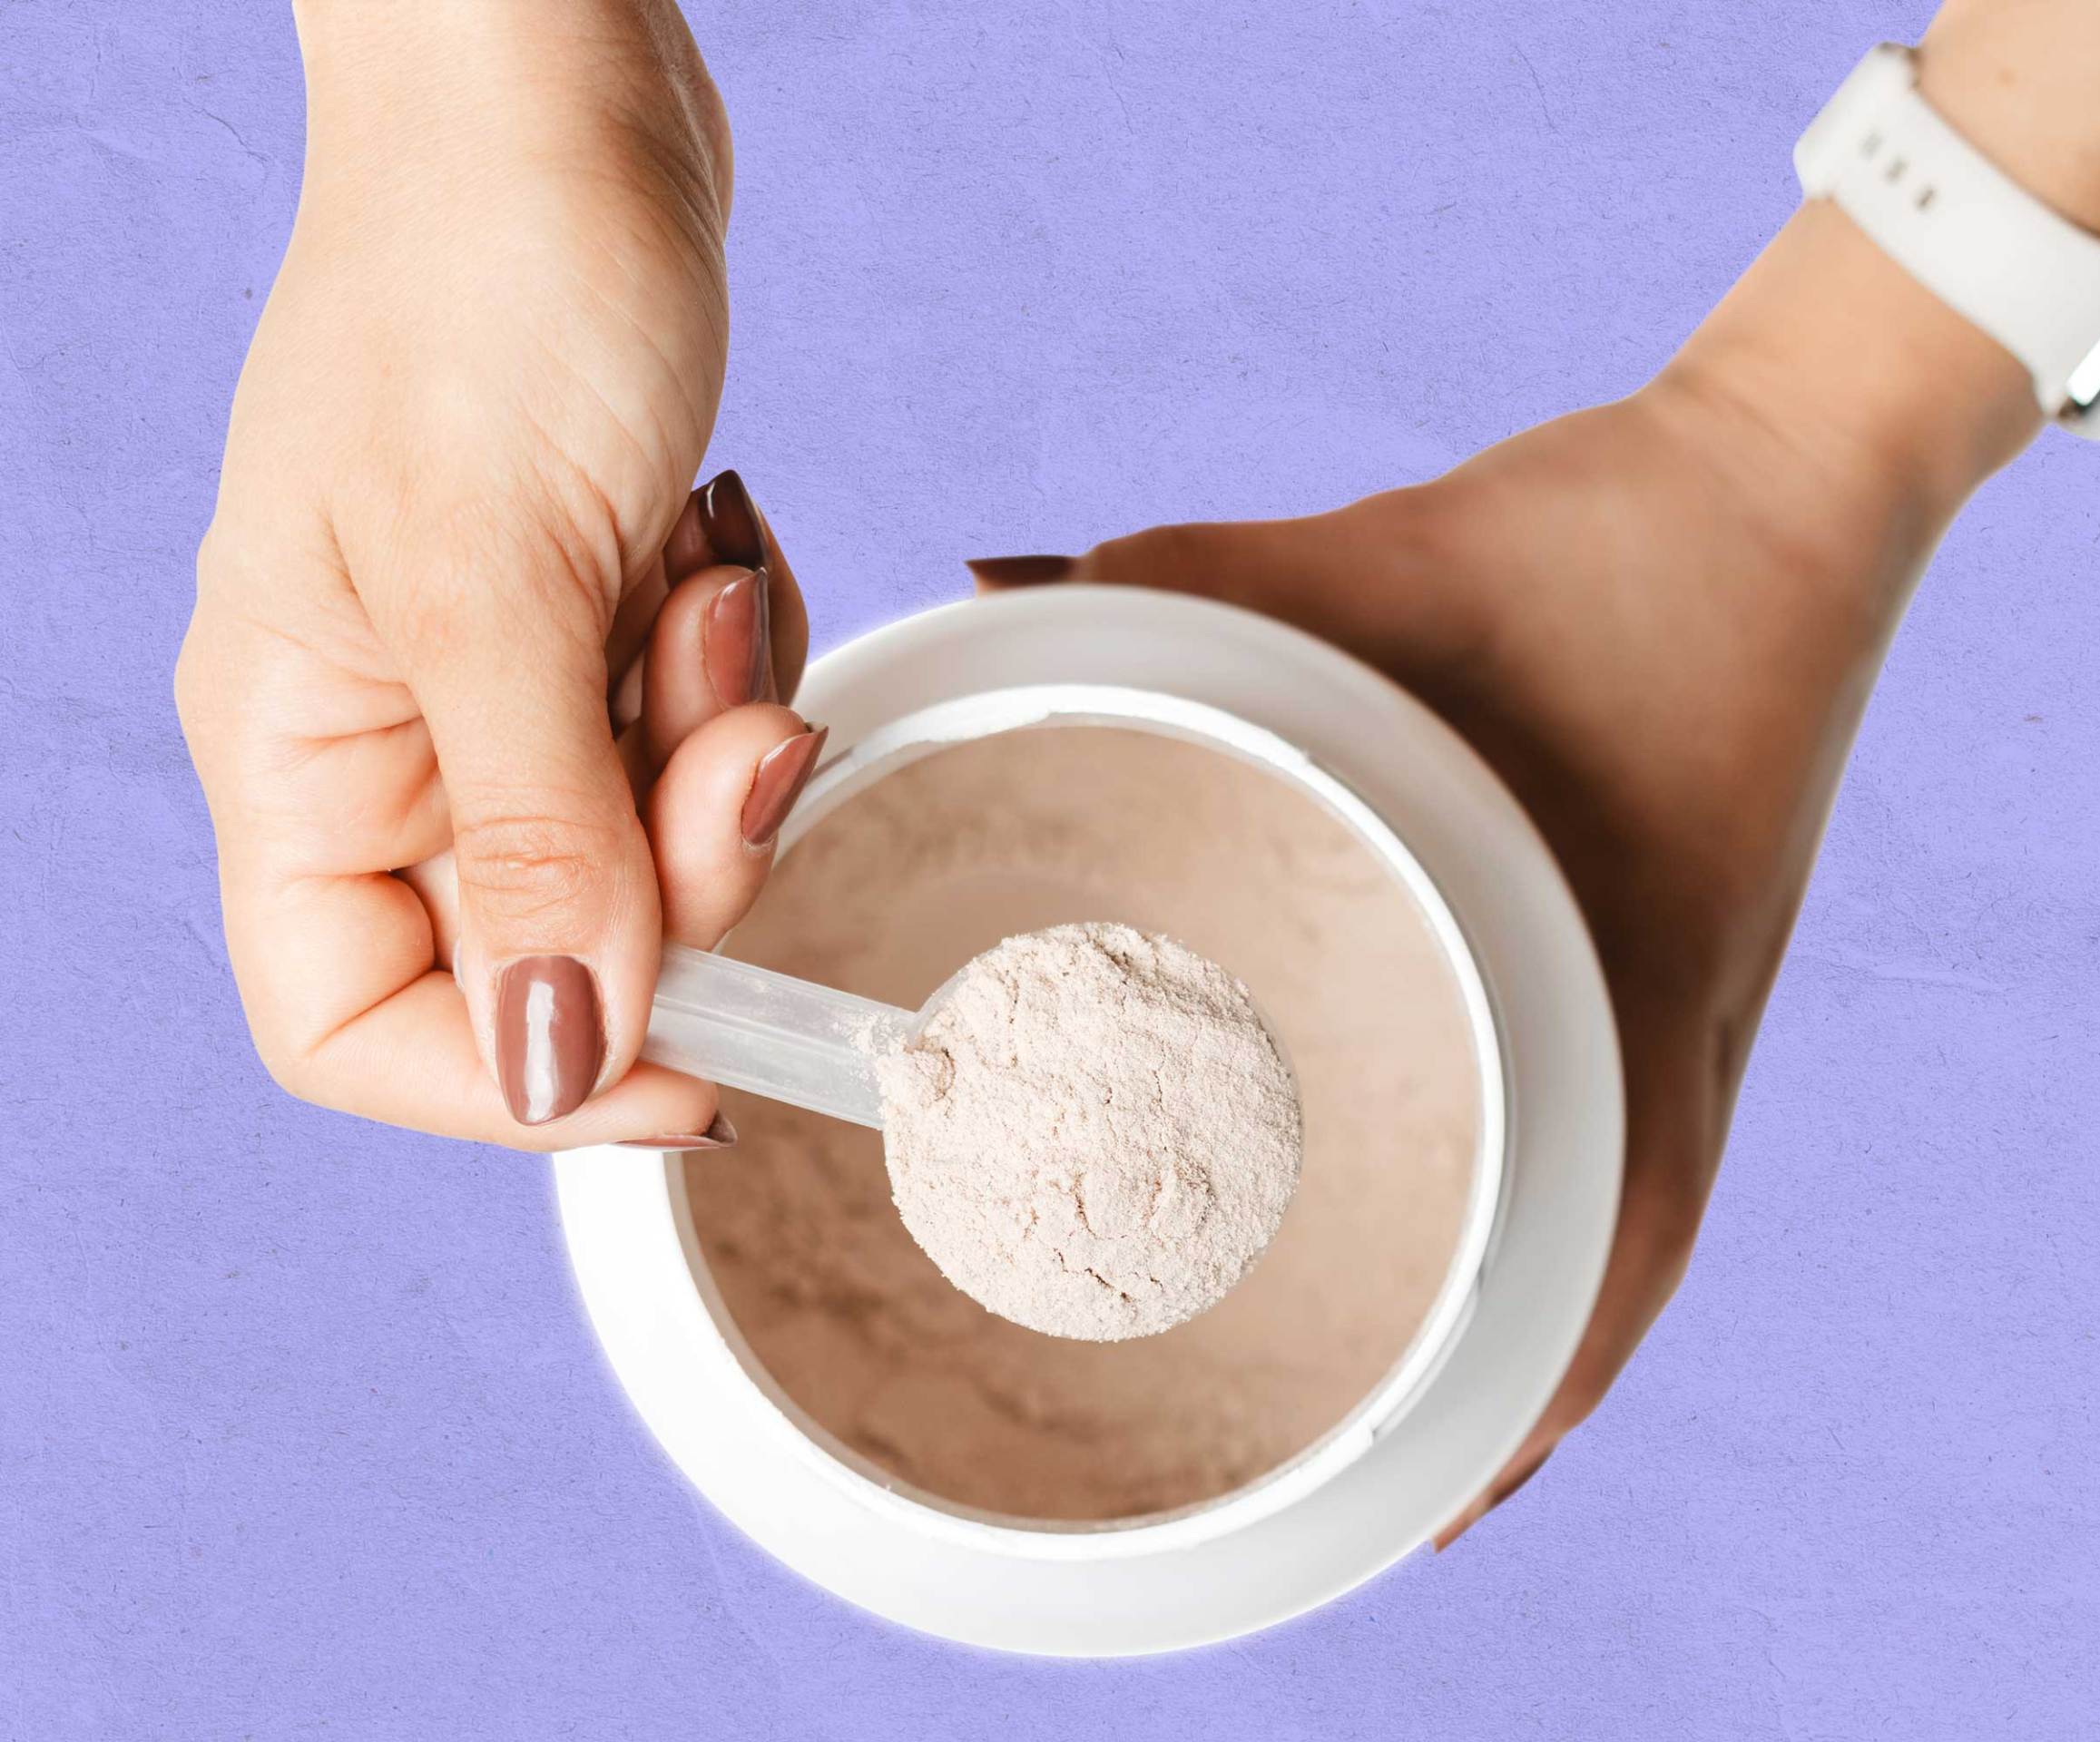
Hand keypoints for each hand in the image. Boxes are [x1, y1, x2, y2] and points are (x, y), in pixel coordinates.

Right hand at [178, 1, 813, 1146]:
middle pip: (553, 942)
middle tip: (744, 731)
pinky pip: (699, 730)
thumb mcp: (498, 578)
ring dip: (720, 738)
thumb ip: (535, 837)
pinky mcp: (596, 620)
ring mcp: (500, 681)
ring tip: (702, 579)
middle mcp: (389, 740)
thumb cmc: (483, 286)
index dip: (521, 1078)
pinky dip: (737, 662)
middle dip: (681, 858)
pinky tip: (711, 545)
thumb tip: (564, 1064)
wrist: (558, 99)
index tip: (693, 1066)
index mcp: (296, 749)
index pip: (359, 1026)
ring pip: (650, 837)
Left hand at [975, 205, 2038, 1540]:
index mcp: (1628, 981)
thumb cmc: (1617, 539)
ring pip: (1628, 1218)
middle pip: (1608, 1284)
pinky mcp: (1700, 954)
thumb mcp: (1385, 563)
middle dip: (1501, 1402)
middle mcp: (1687, 1027)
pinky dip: (1566, 1199)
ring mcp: (1706, 1000)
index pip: (1601, 1268)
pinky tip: (1484, 1202)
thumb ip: (1182, 581)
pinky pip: (1636, 1127)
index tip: (1416, 1514)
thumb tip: (990, 592)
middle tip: (1370, 1480)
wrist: (1793, 479)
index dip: (1514, 1418)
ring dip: (1536, 1314)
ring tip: (1418, 1397)